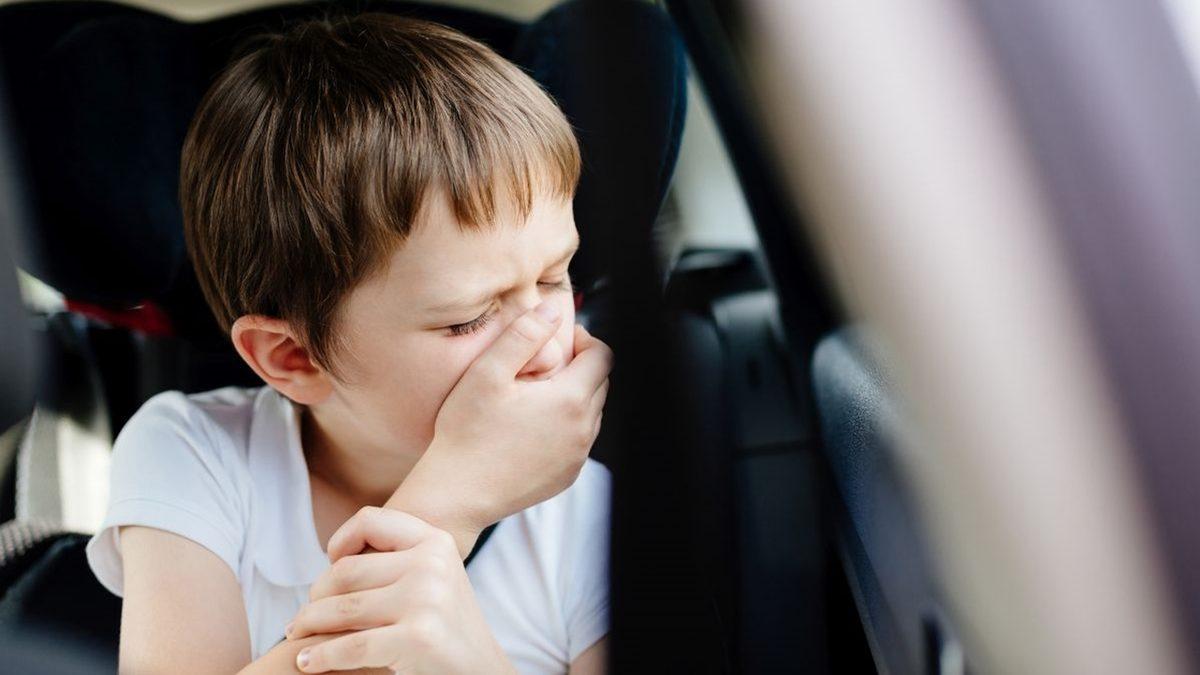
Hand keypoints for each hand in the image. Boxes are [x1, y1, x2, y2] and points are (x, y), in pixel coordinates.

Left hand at [287, 507, 514, 673]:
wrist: (482, 670)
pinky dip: (321, 657)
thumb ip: (396, 561)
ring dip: (309, 627)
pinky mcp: (418, 637)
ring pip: (341, 609)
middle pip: (346, 571)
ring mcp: (426, 599)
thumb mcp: (434, 578)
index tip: (328, 566)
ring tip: (297, 638)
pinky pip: (350, 646)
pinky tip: (308, 663)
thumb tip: (332, 558)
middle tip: (301, 619)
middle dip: (315, 598)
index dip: (340, 540)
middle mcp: (432, 564)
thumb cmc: (448, 628)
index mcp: (436, 542)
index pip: (371, 520)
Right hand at [386, 302, 611, 556]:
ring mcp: (577, 457)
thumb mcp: (486, 373)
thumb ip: (523, 335)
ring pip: (592, 413)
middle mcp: (583, 431)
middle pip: (600, 383)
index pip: (603, 356)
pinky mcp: (567, 476)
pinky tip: (531, 425)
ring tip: (535, 395)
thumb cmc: (466, 432)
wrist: (456, 493)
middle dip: (580, 367)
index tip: (558, 340)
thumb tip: (553, 310)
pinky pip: (579, 441)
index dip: (585, 340)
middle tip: (543, 365)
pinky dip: (565, 426)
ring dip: (574, 397)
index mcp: (570, 400)